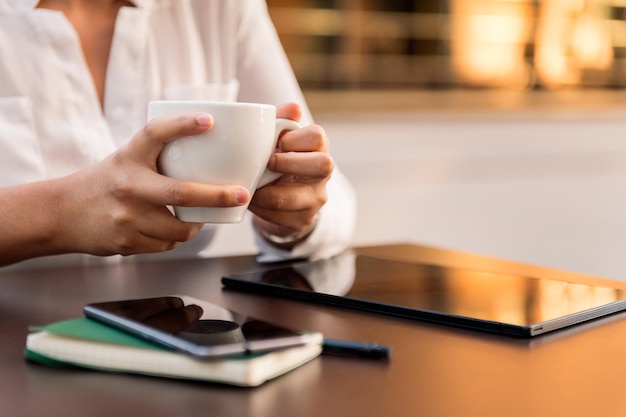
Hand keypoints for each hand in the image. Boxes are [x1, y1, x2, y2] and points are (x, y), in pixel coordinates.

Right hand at [56, 113, 249, 255]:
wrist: (62, 214)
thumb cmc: (106, 182)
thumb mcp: (127, 160)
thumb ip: (160, 158)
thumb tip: (211, 154)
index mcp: (128, 157)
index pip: (155, 133)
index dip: (183, 124)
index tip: (209, 120)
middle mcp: (128, 185)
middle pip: (182, 193)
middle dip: (218, 196)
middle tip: (241, 195)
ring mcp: (127, 216)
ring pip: (180, 228)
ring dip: (195, 226)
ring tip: (199, 218)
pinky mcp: (127, 241)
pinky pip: (166, 245)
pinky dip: (174, 239)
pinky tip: (167, 229)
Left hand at [249, 103, 333, 246]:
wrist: (284, 201)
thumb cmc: (280, 161)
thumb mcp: (280, 141)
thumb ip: (283, 122)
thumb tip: (293, 107)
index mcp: (319, 148)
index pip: (318, 136)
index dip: (295, 138)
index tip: (278, 142)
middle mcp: (324, 174)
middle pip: (323, 165)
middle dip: (290, 163)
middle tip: (268, 163)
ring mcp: (316, 198)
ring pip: (294, 198)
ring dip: (266, 191)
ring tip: (249, 186)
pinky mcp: (303, 220)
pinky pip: (280, 217)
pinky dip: (260, 208)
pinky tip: (250, 200)